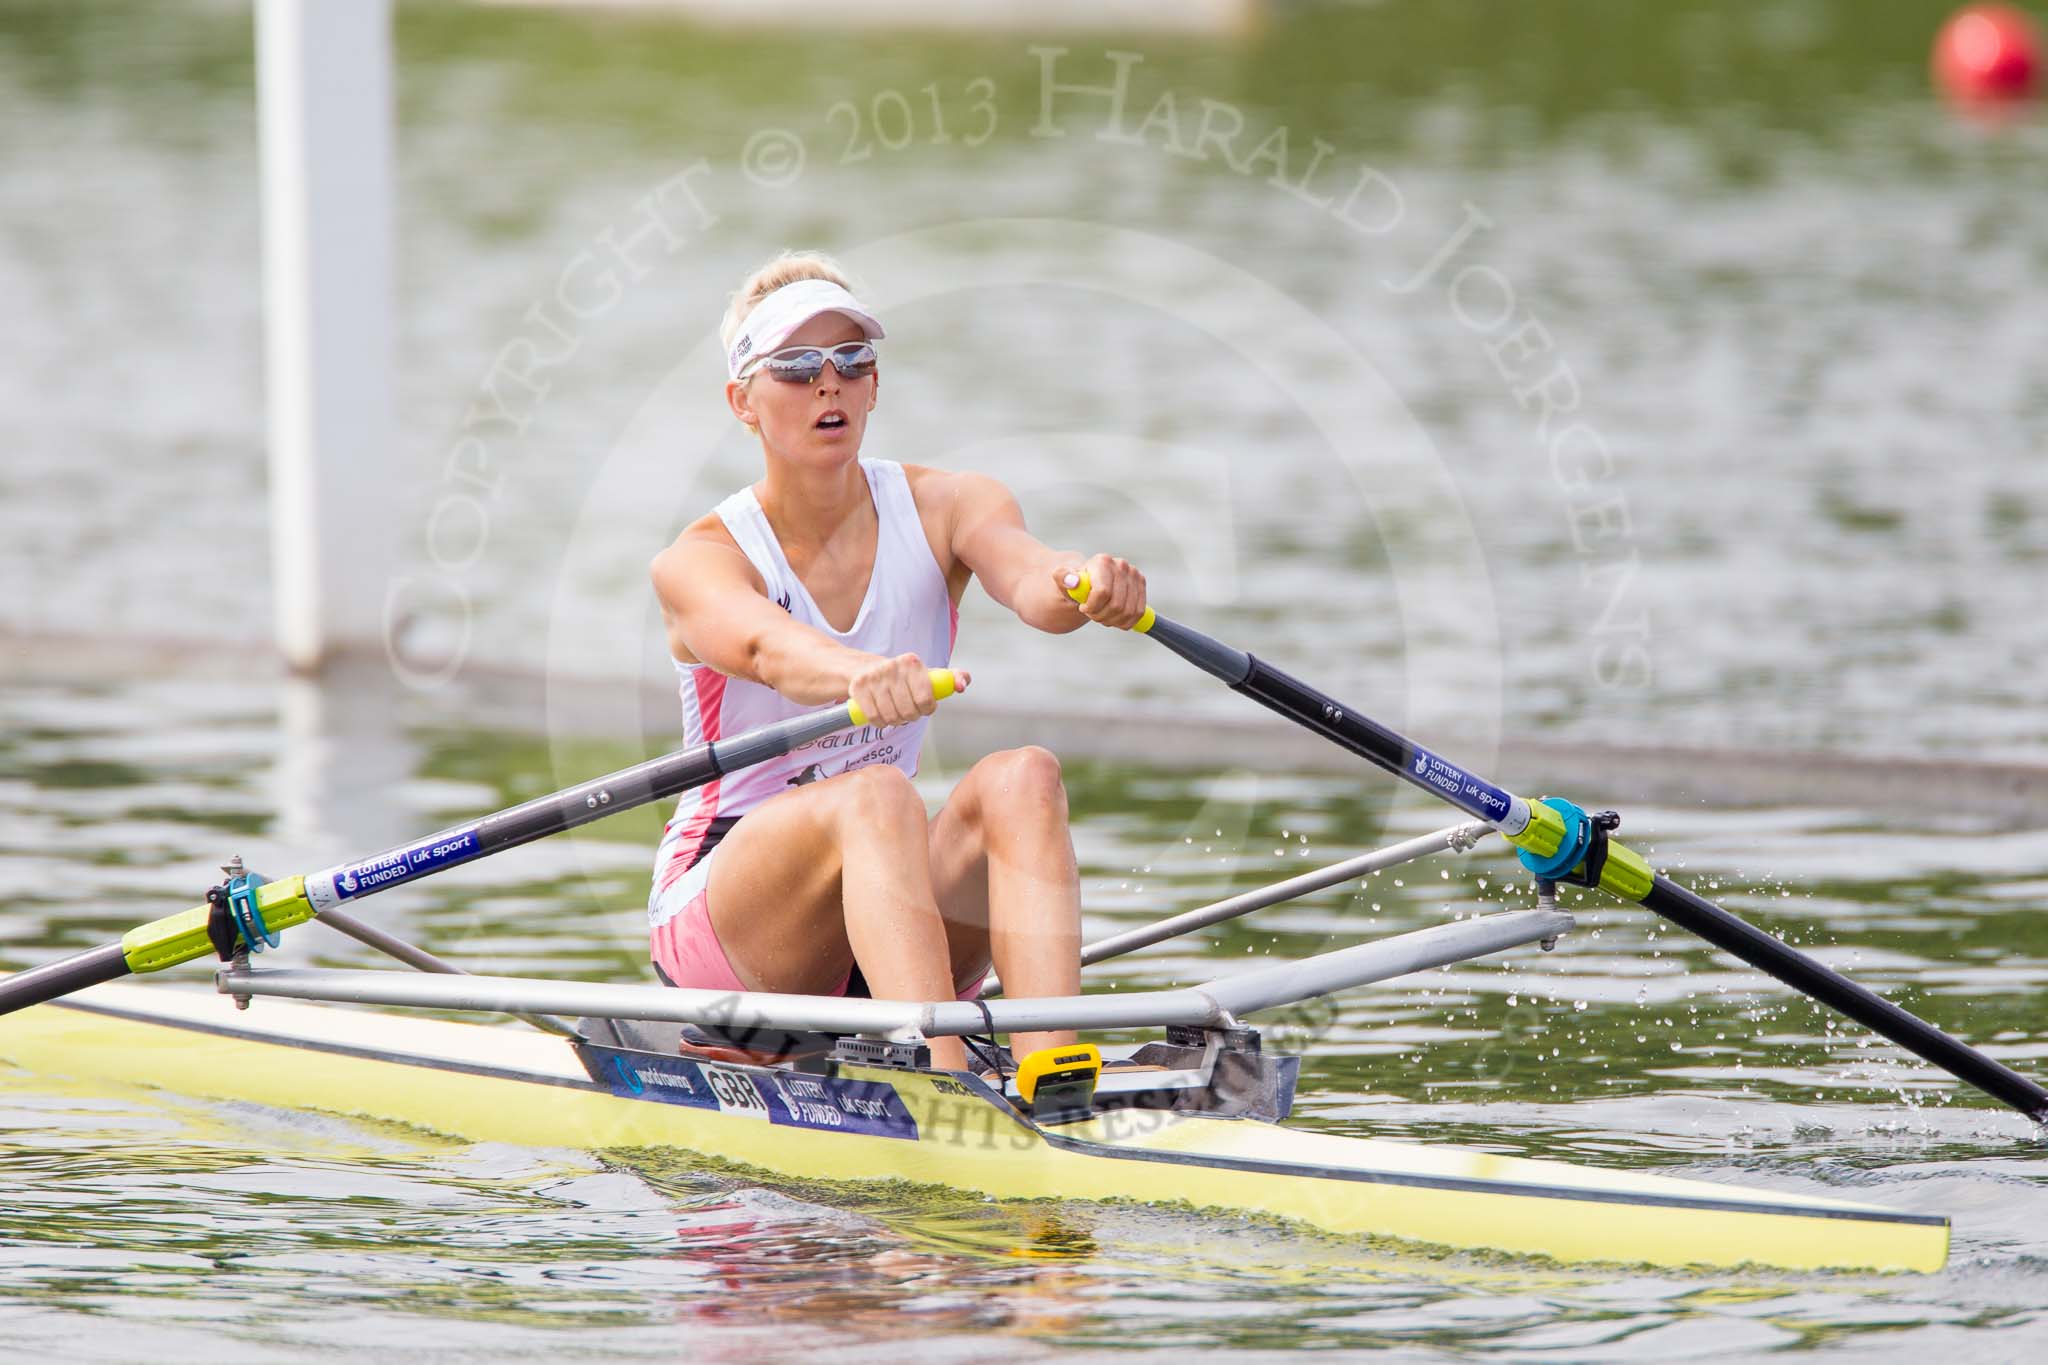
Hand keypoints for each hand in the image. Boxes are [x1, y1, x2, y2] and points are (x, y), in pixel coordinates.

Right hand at [846, 653, 965, 728]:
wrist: (863, 668)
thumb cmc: (902, 677)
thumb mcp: (925, 674)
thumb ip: (949, 678)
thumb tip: (963, 684)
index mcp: (912, 662)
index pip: (926, 699)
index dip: (926, 709)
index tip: (923, 706)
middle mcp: (892, 666)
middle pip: (908, 712)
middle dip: (910, 716)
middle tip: (907, 710)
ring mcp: (873, 677)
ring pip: (891, 717)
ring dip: (894, 721)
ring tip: (894, 712)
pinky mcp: (857, 688)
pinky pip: (874, 718)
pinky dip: (879, 722)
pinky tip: (880, 713)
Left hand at [1053, 554, 1147, 629]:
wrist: (1089, 580)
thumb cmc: (1075, 583)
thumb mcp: (1063, 580)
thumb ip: (1062, 578)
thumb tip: (1072, 581)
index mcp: (1103, 562)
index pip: (1103, 593)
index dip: (1092, 607)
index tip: (1083, 608)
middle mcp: (1122, 565)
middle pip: (1116, 605)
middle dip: (1101, 616)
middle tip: (1091, 613)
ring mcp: (1135, 575)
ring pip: (1128, 612)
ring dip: (1112, 620)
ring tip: (1101, 614)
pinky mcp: (1142, 586)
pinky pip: (1138, 614)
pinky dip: (1124, 622)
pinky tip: (1113, 618)